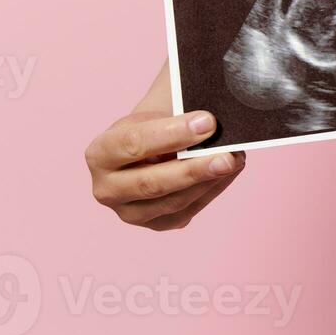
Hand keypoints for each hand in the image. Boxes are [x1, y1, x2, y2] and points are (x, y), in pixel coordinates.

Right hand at [85, 78, 245, 229]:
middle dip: (194, 168)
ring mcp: (130, 212)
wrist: (154, 146)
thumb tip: (214, 120)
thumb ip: (181, 113)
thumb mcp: (159, 110)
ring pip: (173, 202)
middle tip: (228, 155)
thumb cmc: (157, 123)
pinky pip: (188, 211)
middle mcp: (106, 189)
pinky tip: (230, 171)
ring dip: (210, 181)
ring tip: (236, 159)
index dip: (172, 133)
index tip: (208, 122)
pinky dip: (213, 190)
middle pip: (150, 183)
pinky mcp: (157, 224)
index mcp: (99, 154)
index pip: (133, 144)